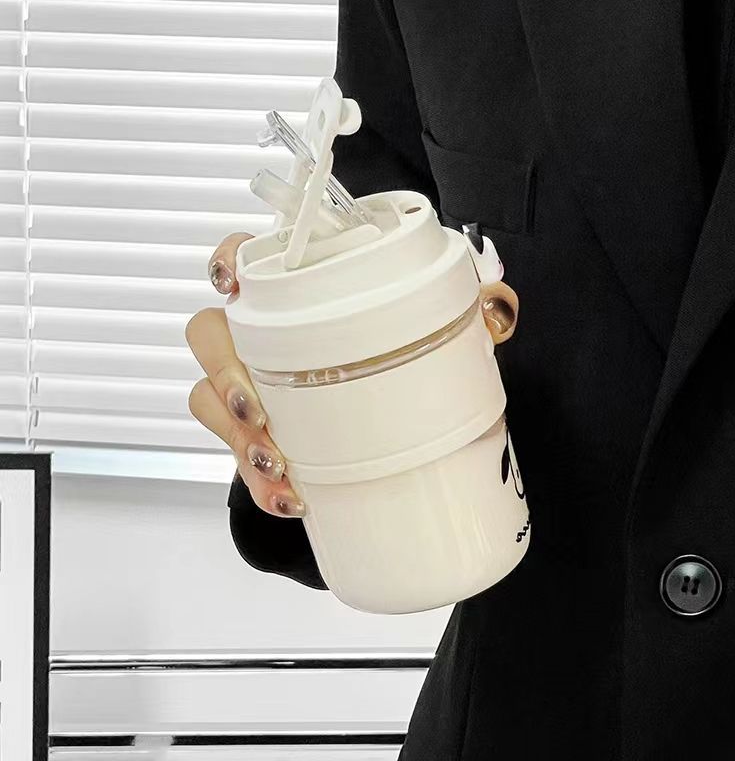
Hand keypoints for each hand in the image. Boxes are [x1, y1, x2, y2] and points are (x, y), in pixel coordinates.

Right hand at [186, 233, 519, 517]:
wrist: (390, 425)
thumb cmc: (400, 353)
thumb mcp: (440, 327)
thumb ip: (473, 307)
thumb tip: (501, 308)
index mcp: (295, 296)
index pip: (243, 259)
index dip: (225, 263)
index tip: (232, 285)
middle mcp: (258, 338)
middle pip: (208, 336)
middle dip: (224, 374)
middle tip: (258, 412)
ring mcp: (250, 388)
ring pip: (209, 400)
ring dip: (234, 436)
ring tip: (276, 466)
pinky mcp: (257, 437)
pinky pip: (237, 458)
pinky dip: (259, 484)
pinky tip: (289, 500)